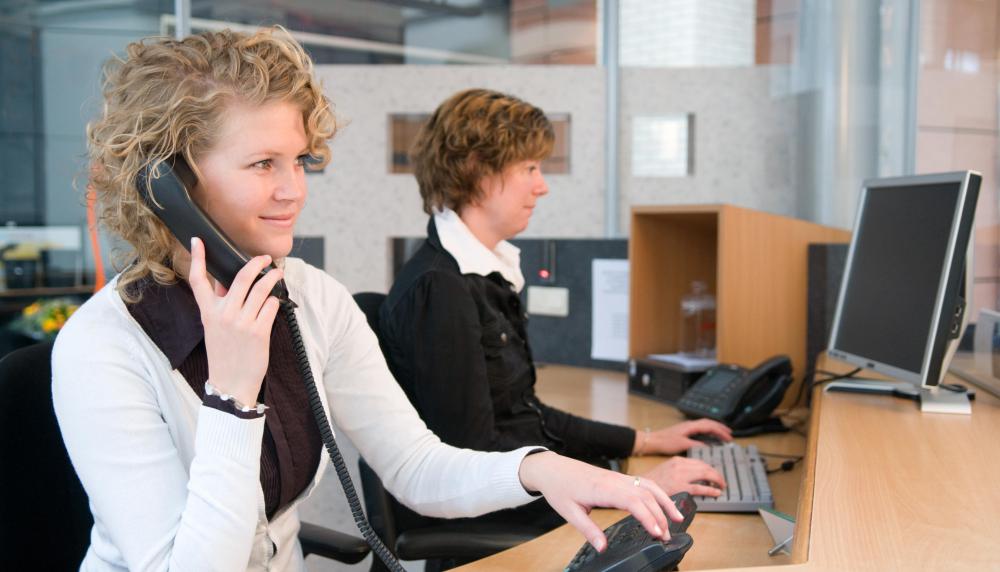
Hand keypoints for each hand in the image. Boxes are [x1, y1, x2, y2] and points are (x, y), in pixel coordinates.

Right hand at [187, 237, 283, 404]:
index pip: (198, 281)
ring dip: (272, 278)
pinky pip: (271, 306)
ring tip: (278, 274)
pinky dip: (274, 301)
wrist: (230, 383)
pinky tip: (274, 303)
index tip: (198, 240)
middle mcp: (223, 315)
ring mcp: (241, 323)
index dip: (198, 258)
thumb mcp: (213, 328)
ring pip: (261, 289)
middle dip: (256, 263)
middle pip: (241, 278)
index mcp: (208, 313)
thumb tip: (226, 285)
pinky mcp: (258, 331)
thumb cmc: (224, 355)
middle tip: (265, 258)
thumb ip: (219, 306)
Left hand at [518, 452, 683, 551]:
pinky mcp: (618, 477)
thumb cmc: (559, 487)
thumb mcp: (569, 512)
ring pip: (648, 486)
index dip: (648, 517)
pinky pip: (642, 483)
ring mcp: (618, 477)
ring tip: (677, 518)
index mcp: (603, 488)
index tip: (657, 533)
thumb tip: (602, 548)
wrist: (552, 468)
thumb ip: (588, 530)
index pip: (634, 502)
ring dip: (664, 501)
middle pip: (646, 496)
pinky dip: (656, 493)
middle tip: (667, 537)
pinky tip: (663, 503)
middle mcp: (615, 480)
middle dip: (660, 516)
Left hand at [639, 419, 732, 454]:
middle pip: (709, 422)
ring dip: (715, 428)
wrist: (653, 441)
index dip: (720, 431)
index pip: (709, 426)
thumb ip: (696, 445)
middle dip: (720, 427)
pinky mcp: (685, 431)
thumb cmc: (665, 442)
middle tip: (730, 433)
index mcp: (690, 426)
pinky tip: (709, 435)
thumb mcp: (682, 445)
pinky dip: (708, 430)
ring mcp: (687, 427)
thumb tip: (708, 446)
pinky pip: (701, 428)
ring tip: (723, 433)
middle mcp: (690, 425)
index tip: (728, 437)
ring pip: (705, 424)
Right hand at [640, 457, 725, 496]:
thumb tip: (694, 477)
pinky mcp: (680, 487)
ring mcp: (680, 475)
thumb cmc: (652, 482)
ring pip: (705, 474)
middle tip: (721, 481)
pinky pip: (700, 488)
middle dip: (716, 474)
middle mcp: (679, 465)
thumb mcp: (666, 470)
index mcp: (677, 460)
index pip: (699, 462)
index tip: (714, 474)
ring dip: (716, 480)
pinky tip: (716, 492)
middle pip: (705, 467)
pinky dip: (711, 490)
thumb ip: (679, 471)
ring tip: (721, 486)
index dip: (710, 469)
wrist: (639, 488)